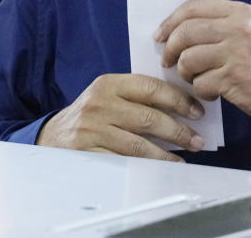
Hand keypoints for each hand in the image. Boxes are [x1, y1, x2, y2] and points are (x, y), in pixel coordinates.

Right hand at [36, 73, 205, 161]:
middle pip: (149, 117)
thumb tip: (182, 107)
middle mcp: (100, 104)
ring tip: (186, 156)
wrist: (52, 137)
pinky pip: (126, 162)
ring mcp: (93, 130)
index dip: (179, 100)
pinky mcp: (88, 154)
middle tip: (198, 140)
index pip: (151, 87)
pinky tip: (163, 167)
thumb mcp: (109, 95)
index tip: (198, 111)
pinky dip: (149, 166)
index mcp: (109, 83)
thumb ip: (137, 95)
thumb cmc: (91, 115)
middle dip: (179, 130)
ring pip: (140, 144)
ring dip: (168, 153)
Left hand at [156, 0, 250, 125]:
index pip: (194, 6)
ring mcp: (236, 53)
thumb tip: (181, 30)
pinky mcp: (234, 79)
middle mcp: (238, 28)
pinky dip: (202, 91)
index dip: (171, 20)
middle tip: (169, 61)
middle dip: (171, 49)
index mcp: (241, 12)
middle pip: (185, 32)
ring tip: (197, 78)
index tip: (161, 35)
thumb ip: (224, 24)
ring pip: (188, 59)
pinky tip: (213, 92)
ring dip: (186, 73)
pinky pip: (200, 83)